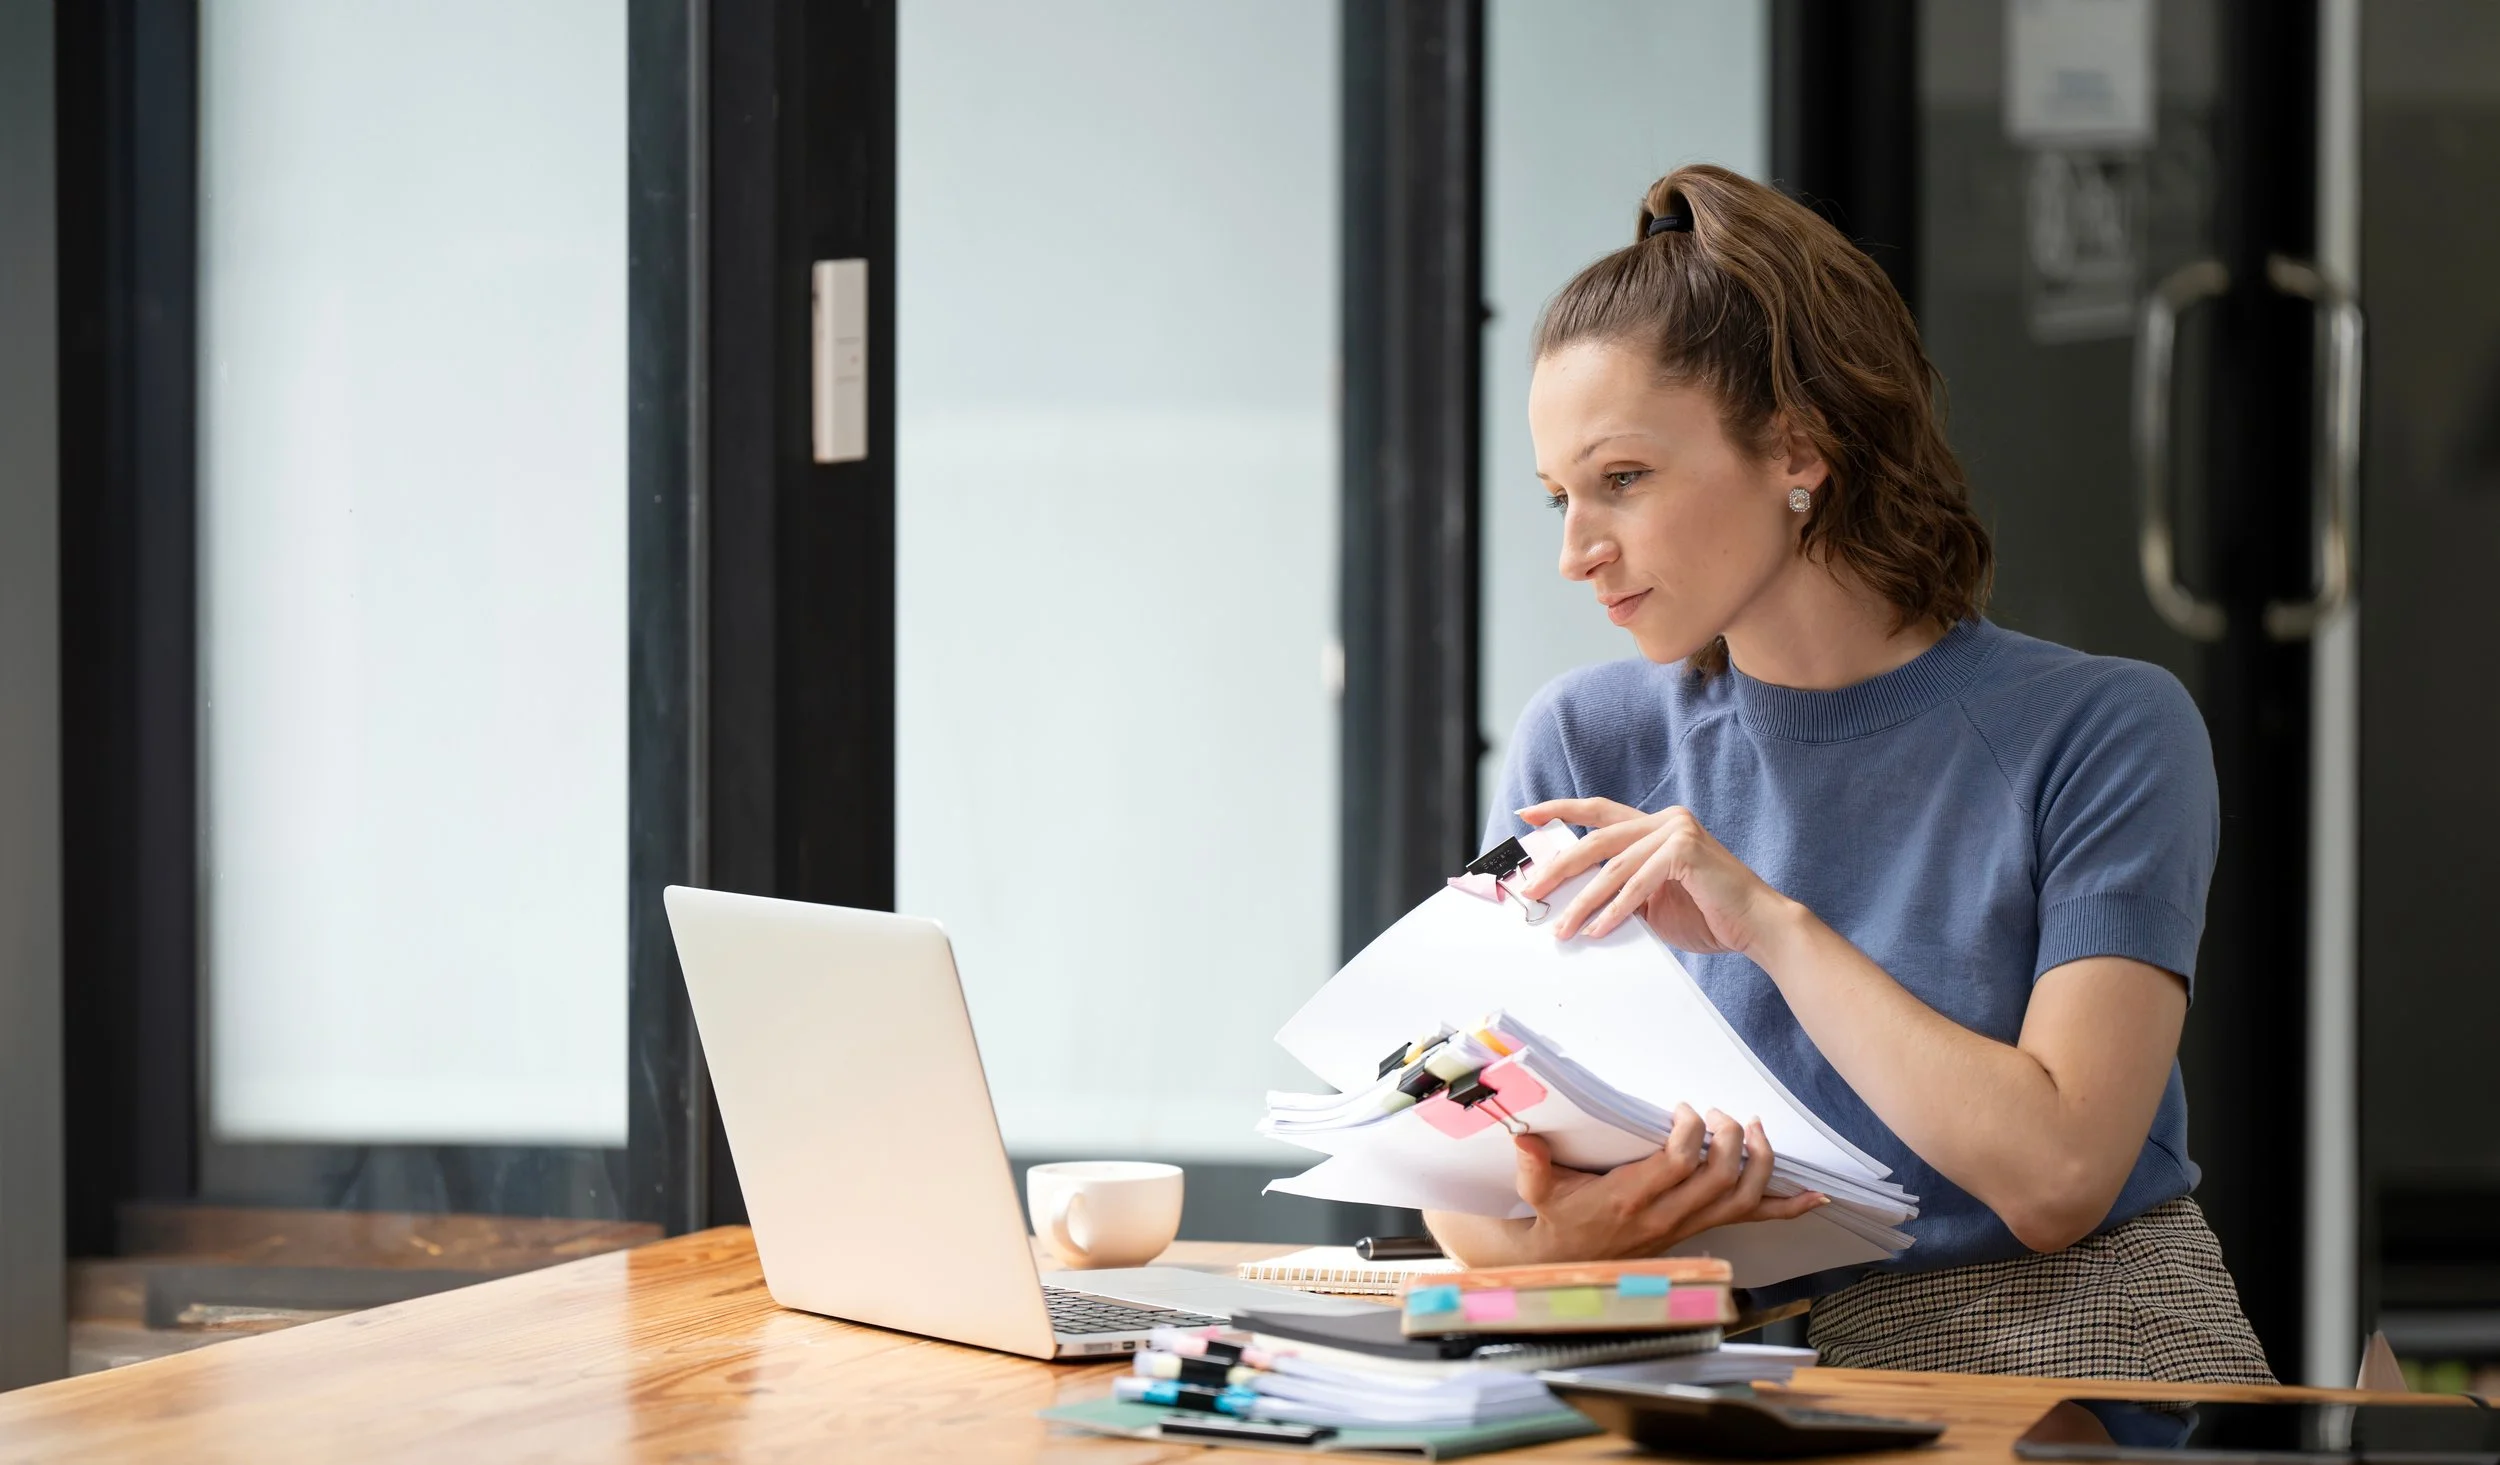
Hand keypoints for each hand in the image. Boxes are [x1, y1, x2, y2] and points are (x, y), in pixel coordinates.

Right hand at [1506, 1104, 1827, 1262]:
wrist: (1569, 1264)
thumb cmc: (1559, 1221)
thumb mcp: (1538, 1194)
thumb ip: (1533, 1168)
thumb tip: (1523, 1140)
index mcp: (1632, 1199)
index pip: (1680, 1162)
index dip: (1690, 1129)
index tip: (1682, 1109)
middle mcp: (1668, 1216)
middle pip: (1721, 1176)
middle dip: (1730, 1137)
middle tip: (1719, 1114)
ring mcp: (1688, 1226)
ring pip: (1743, 1198)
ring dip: (1762, 1162)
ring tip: (1757, 1129)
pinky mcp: (1699, 1229)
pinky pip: (1751, 1220)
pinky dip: (1785, 1209)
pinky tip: (1813, 1198)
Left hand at [1515, 799, 1798, 955]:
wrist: (1756, 926)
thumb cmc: (1707, 915)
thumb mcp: (1651, 901)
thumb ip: (1620, 890)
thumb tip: (1573, 901)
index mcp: (1656, 826)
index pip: (1599, 812)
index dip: (1561, 810)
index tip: (1527, 815)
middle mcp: (1665, 820)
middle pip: (1597, 840)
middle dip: (1559, 867)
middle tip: (1533, 890)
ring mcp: (1677, 831)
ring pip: (1613, 866)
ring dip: (1584, 901)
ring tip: (1563, 928)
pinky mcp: (1686, 850)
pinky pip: (1638, 883)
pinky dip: (1615, 909)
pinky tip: (1599, 929)